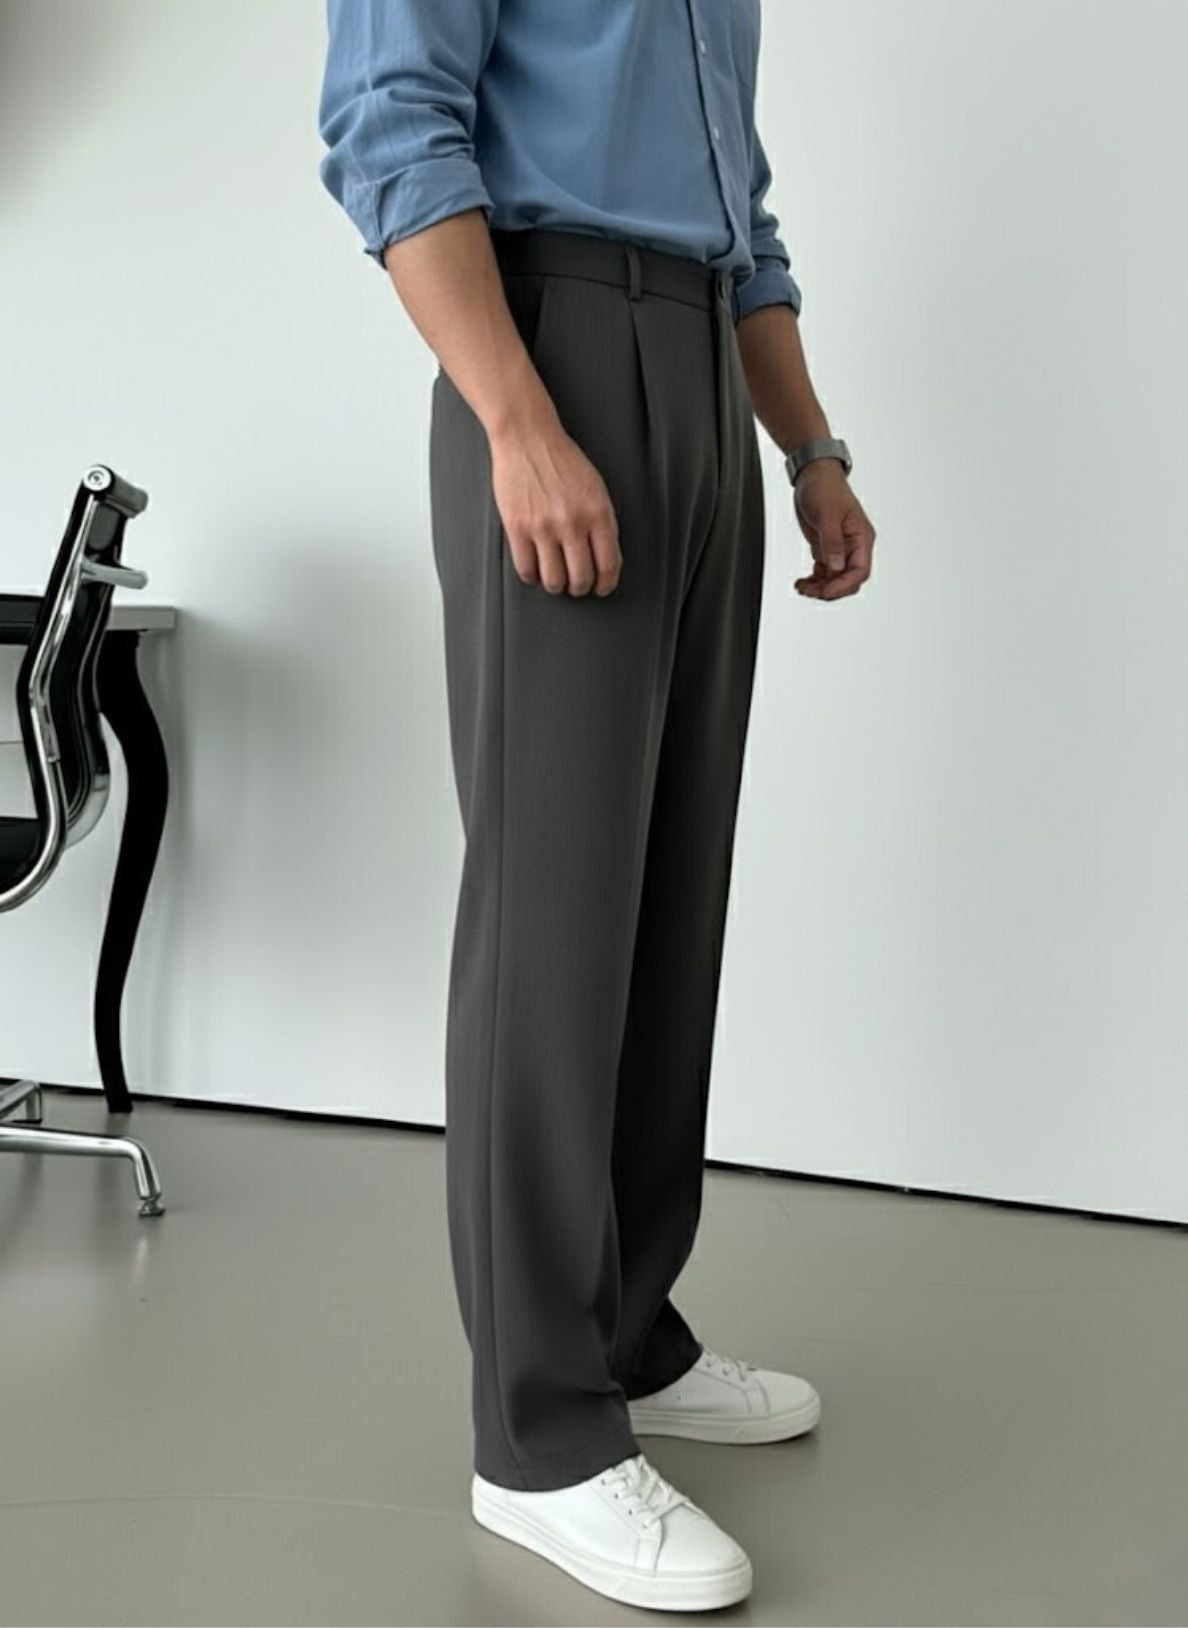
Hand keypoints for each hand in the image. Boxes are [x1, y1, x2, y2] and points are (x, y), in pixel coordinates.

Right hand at [488, 416, 621, 596]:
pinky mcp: (517, 528)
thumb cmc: (563, 461)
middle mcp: (573, 523)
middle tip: (576, 585)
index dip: (606, 584)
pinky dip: (532, 576)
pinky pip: (526, 570)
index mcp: (598, 513)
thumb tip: (604, 559)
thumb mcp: (596, 489)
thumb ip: (602, 522)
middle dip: (580, 588)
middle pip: (581, 578)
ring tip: (555, 578)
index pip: (608, 565)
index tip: (601, 587)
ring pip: (554, 581)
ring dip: (556, 586)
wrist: (528, 438)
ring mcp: (543, 527)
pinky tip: (535, 568)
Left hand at [791, 460, 875, 599]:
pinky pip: (825, 572)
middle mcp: (853, 546)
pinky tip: (803, 582)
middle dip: (830, 589)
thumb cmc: (825, 487)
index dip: (844, 585)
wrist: (813, 475)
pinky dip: (814, 580)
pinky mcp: (827, 547)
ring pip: (835, 579)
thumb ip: (832, 543)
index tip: (826, 590)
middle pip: (848, 580)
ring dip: (819, 587)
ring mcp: (840, 548)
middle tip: (810, 590)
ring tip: (802, 587)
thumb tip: (836, 567)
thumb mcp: (827, 515)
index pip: (859, 571)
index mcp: (861, 537)